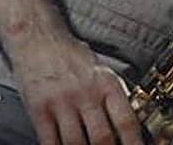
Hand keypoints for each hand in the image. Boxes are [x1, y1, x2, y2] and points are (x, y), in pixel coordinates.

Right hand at [10, 35, 142, 144]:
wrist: (38, 38)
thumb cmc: (70, 55)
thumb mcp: (101, 70)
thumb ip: (114, 95)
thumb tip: (130, 122)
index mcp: (106, 83)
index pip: (126, 120)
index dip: (134, 143)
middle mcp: (85, 93)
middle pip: (102, 137)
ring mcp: (61, 103)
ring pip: (76, 144)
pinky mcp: (39, 110)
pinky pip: (50, 141)